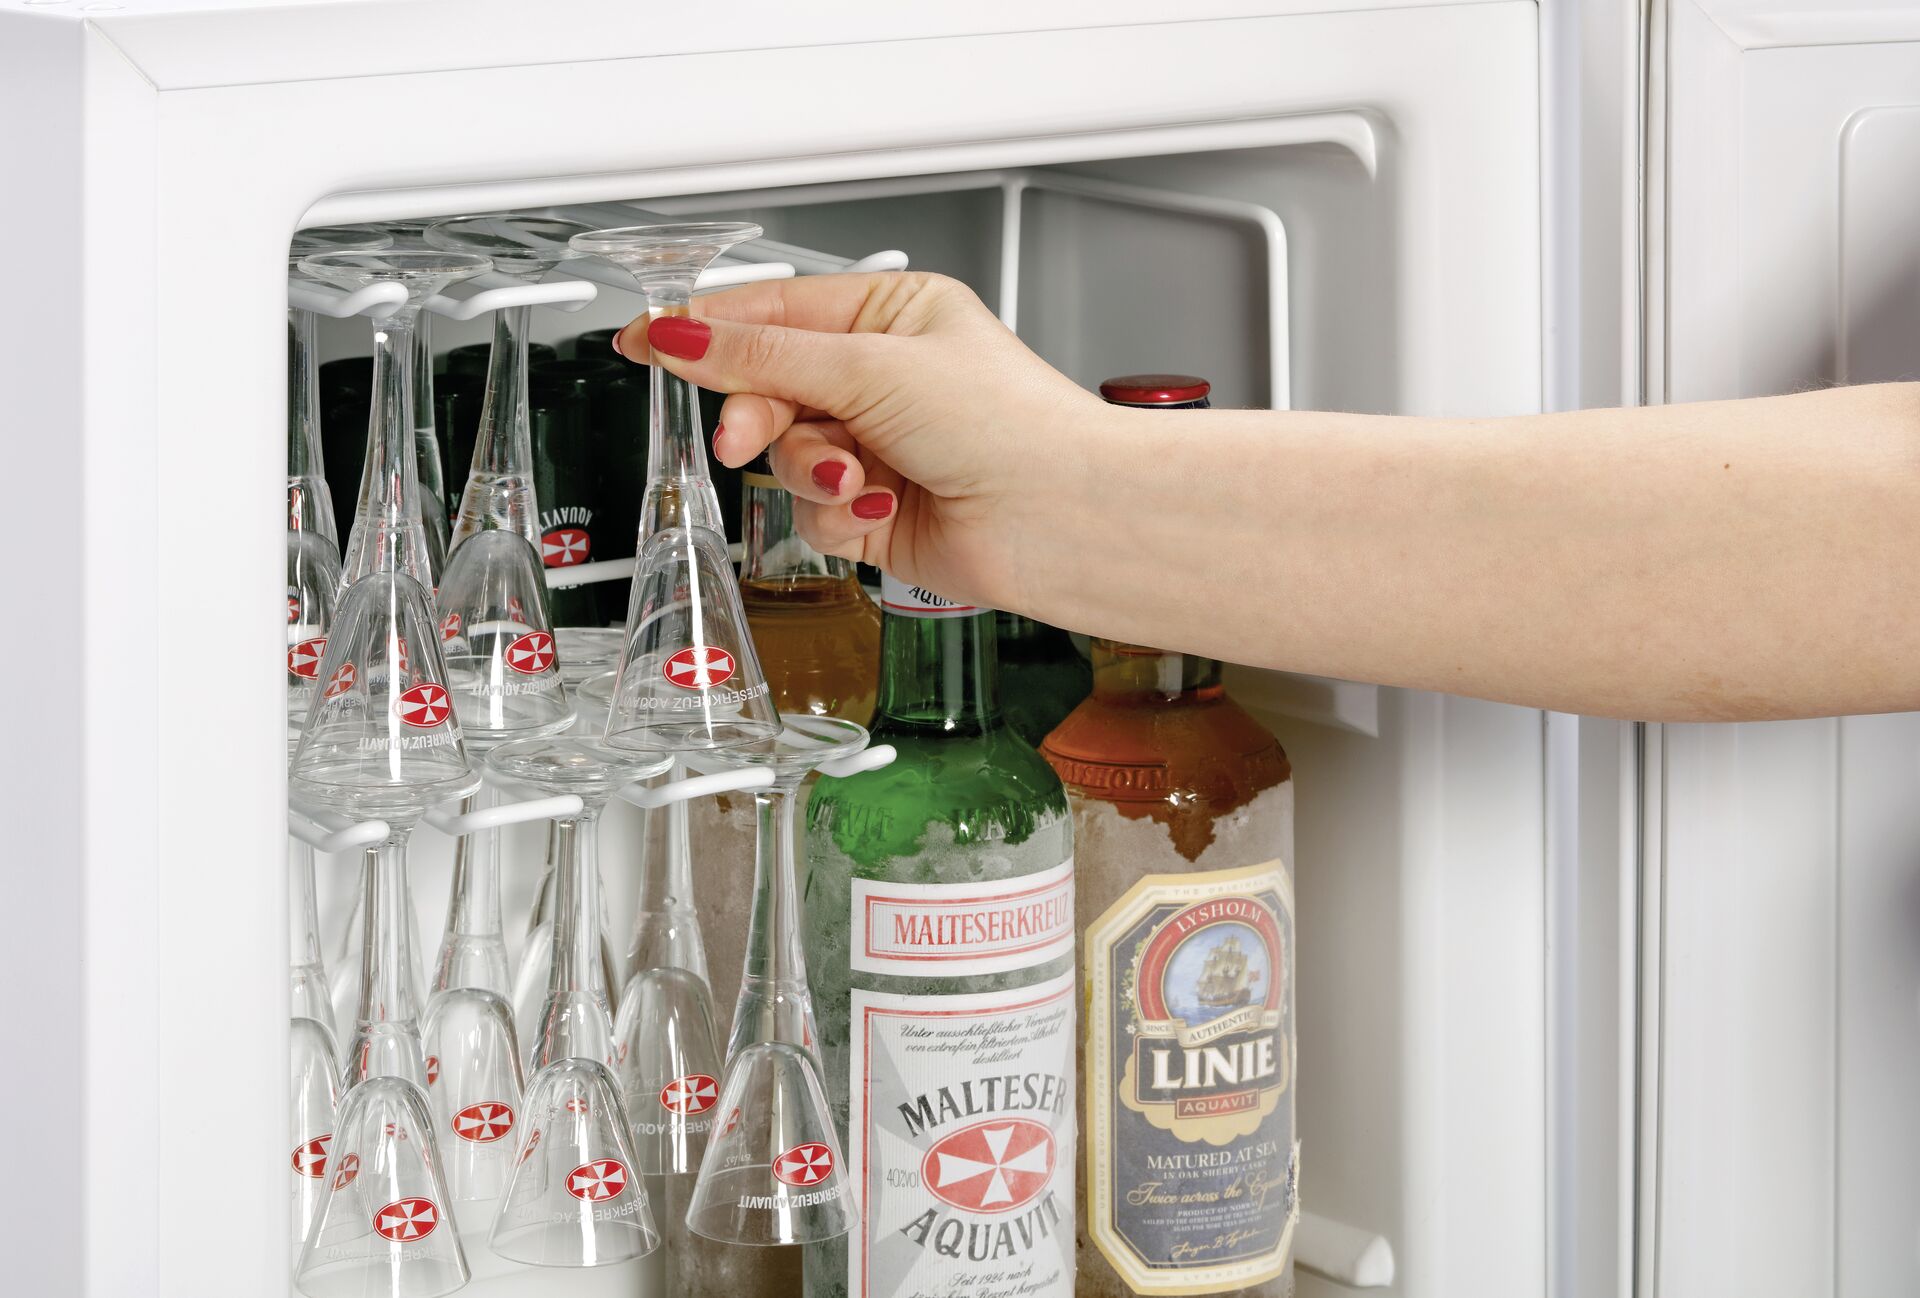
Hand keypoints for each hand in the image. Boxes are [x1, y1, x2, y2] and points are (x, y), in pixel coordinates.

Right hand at [613, 272, 1106, 613]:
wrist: (1059, 517)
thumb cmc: (1006, 425)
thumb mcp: (868, 366)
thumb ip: (763, 355)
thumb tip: (683, 332)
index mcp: (892, 314)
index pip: (775, 310)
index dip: (705, 327)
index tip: (644, 337)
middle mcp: (885, 378)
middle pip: (769, 389)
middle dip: (761, 416)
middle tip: (746, 435)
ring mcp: (880, 447)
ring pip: (785, 457)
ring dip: (811, 470)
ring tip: (855, 478)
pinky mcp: (877, 513)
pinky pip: (812, 511)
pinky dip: (837, 515)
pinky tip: (881, 509)